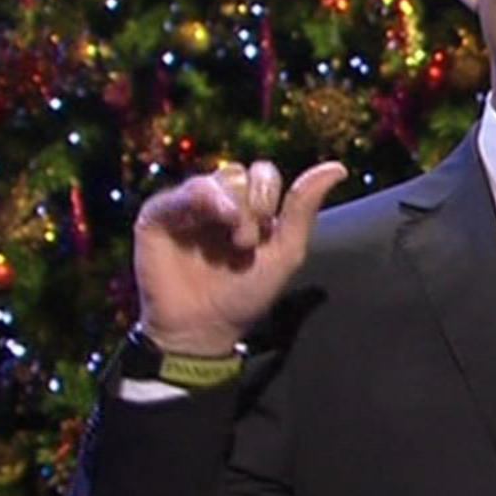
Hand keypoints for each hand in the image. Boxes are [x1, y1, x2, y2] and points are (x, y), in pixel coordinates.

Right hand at [133, 160, 347, 355]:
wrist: (204, 328)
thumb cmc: (246, 294)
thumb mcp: (286, 251)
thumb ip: (305, 207)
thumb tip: (337, 167)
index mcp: (247, 208)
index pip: (263, 173)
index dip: (269, 196)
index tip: (265, 235)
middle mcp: (218, 203)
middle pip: (242, 173)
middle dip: (253, 205)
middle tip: (247, 242)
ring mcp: (187, 208)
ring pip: (216, 178)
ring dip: (233, 207)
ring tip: (234, 241)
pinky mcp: (158, 217)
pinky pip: (180, 192)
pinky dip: (201, 200)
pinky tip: (213, 219)